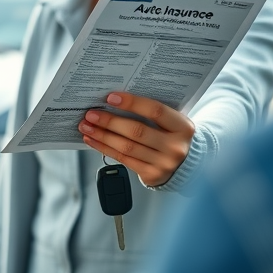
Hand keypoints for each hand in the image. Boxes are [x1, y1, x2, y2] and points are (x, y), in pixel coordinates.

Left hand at [78, 92, 193, 186]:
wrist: (186, 165)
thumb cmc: (172, 136)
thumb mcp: (171, 123)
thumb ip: (151, 113)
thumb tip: (114, 100)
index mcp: (183, 127)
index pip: (156, 111)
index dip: (132, 103)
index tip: (110, 97)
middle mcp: (175, 147)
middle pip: (137, 131)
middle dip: (110, 121)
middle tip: (91, 114)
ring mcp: (164, 163)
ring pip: (126, 147)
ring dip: (102, 136)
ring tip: (86, 126)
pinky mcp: (151, 175)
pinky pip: (123, 159)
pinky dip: (104, 148)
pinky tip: (92, 140)